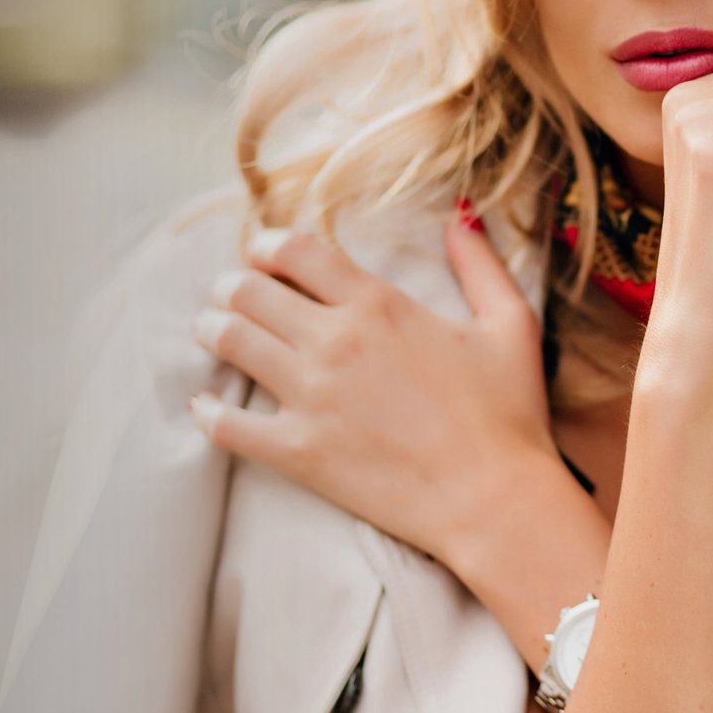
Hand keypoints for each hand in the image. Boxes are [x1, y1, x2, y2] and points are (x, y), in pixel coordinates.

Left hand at [187, 210, 558, 565]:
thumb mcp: (509, 323)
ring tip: (210, 330)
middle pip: (249, 291)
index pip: (295, 252)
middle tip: (229, 292)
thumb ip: (480, 263)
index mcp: (377, 304)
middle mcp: (334, 341)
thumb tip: (460, 213)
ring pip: (231, 342)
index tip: (260, 251)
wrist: (495, 500)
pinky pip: (228, 426)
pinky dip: (208, 411)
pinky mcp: (298, 451)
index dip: (267, 245)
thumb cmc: (508, 413)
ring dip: (212, 329)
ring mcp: (311, 397)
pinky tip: (203, 405)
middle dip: (232, 285)